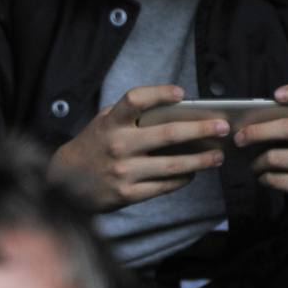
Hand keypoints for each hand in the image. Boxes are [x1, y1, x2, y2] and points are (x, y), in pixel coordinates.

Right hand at [49, 85, 227, 210]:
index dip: (160, 94)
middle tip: (223, 127)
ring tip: (218, 156)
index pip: (136, 100)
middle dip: (201, 130)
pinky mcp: (127, 194)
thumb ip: (129, 114)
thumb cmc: (93, 146)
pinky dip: (183, 178)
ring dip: (201, 160)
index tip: (181, 93)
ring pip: (173, 165)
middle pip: (168, 134)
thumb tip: (174, 112)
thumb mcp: (103, 122)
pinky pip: (164, 185)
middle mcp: (118, 145)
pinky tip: (193, 173)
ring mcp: (123, 171)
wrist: (64, 181)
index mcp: (111, 123)